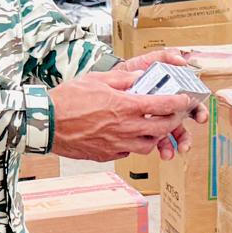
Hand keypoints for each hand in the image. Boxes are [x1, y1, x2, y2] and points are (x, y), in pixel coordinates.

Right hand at [48, 63, 202, 160]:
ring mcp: (116, 144)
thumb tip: (140, 77)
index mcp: (124, 106)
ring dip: (155, 136)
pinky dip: (135, 145)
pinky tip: (130, 136)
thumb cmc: (68, 99)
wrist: (46, 122)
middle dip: (172, 121)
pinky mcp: (106, 154)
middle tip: (174, 115)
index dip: (178, 103)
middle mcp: (124, 128)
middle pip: (161, 128)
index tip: (185, 100)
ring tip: (153, 128)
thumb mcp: (98, 79)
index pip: (162, 105)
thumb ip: (123, 79)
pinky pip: (128, 152)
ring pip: (148, 145)